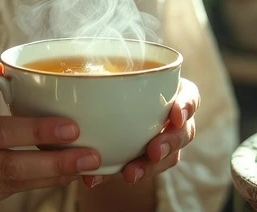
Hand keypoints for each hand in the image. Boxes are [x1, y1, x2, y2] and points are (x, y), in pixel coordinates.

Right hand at [0, 58, 103, 211]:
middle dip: (55, 163)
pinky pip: (1, 195)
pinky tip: (54, 173)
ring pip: (9, 185)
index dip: (36, 131)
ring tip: (83, 165)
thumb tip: (3, 65)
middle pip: (8, 166)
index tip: (71, 127)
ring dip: (50, 176)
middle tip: (91, 155)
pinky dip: (30, 184)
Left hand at [83, 77, 198, 187]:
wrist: (98, 111)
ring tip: (129, 174)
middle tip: (153, 151)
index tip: (176, 116)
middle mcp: (172, 119)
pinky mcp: (146, 162)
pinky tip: (95, 179)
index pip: (189, 96)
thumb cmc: (107, 85)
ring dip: (149, 168)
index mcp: (171, 92)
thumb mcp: (107, 77)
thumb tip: (67, 76)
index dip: (186, 105)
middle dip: (170, 142)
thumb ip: (101, 79)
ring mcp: (163, 142)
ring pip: (169, 158)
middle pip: (183, 132)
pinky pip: (141, 172)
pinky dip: (120, 175)